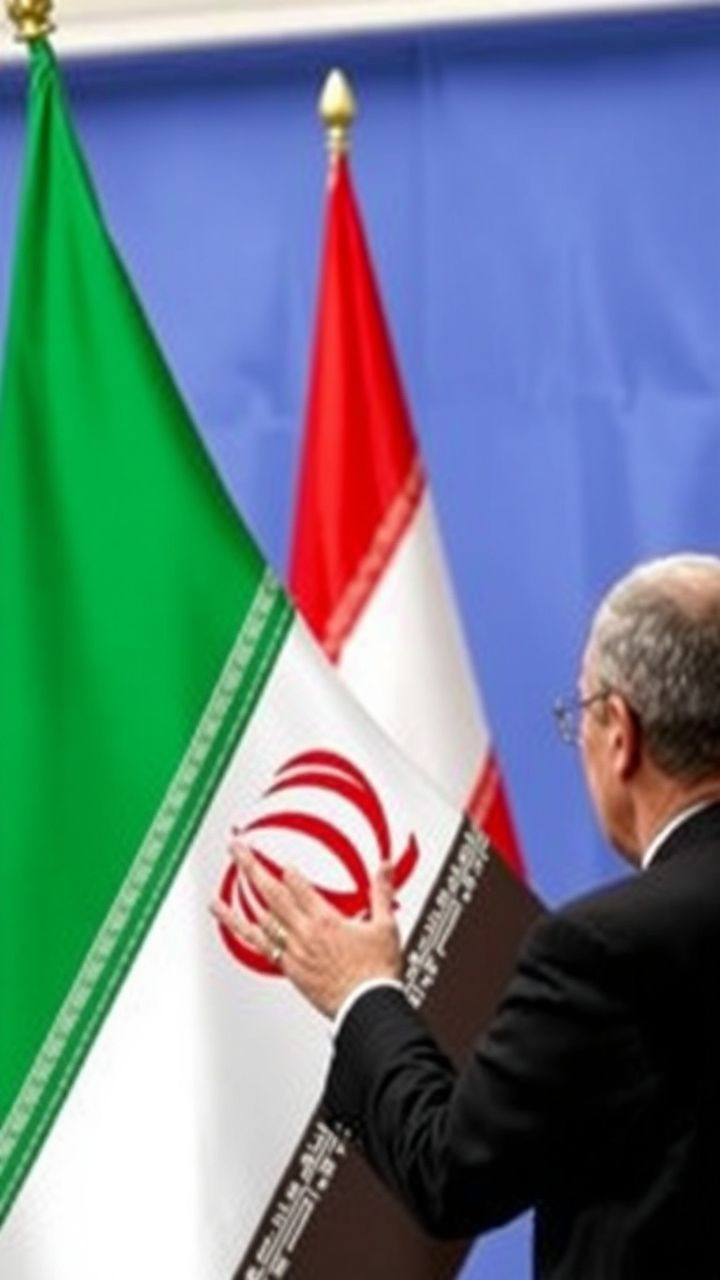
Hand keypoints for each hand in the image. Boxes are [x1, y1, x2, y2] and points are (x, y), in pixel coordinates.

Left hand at [211, 844, 401, 1017]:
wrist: (368, 1007)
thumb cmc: (376, 973)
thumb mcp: (385, 926)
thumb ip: (381, 892)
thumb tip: (384, 868)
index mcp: (326, 919)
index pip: (297, 884)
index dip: (287, 870)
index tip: (280, 862)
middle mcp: (304, 933)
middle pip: (271, 894)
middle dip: (251, 868)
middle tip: (237, 850)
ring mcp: (293, 952)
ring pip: (258, 921)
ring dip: (237, 902)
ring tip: (217, 895)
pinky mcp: (289, 970)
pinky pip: (260, 947)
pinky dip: (242, 933)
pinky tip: (232, 926)